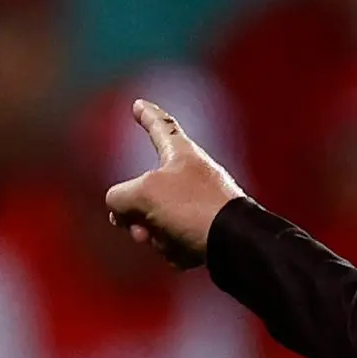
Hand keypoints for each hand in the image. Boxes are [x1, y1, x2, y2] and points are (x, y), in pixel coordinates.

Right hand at [102, 99, 244, 270]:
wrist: (236, 246)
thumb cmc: (193, 208)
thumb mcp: (143, 193)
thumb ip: (120, 196)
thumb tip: (121, 212)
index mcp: (183, 154)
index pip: (161, 126)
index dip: (147, 116)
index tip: (139, 105)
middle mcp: (194, 177)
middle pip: (147, 190)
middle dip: (135, 212)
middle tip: (136, 225)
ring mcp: (202, 207)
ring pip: (158, 220)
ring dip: (153, 234)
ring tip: (166, 239)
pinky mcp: (209, 234)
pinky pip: (176, 241)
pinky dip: (175, 249)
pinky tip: (186, 252)